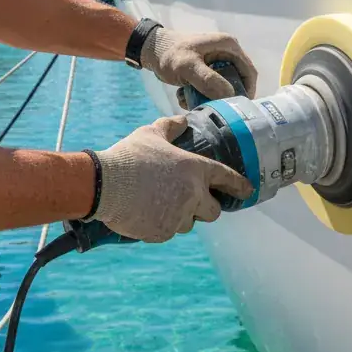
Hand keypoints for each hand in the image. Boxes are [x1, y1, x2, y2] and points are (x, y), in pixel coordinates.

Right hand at [92, 116, 252, 242]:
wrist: (104, 184)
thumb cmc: (129, 156)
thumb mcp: (150, 134)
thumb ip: (171, 127)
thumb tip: (182, 119)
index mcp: (195, 169)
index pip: (227, 179)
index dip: (240, 186)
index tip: (247, 191)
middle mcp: (193, 194)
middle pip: (214, 211)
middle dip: (205, 208)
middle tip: (188, 201)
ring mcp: (180, 216)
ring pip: (189, 223)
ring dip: (180, 217)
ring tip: (158, 204)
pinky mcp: (164, 232)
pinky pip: (168, 232)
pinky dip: (161, 225)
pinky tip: (145, 213)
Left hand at [140, 28, 258, 104]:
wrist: (149, 50)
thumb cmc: (169, 53)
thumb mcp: (188, 67)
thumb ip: (208, 80)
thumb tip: (230, 95)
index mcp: (229, 46)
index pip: (249, 73)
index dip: (247, 92)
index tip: (238, 110)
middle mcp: (227, 53)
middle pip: (237, 83)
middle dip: (224, 98)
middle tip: (213, 110)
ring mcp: (217, 63)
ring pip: (223, 88)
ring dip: (209, 99)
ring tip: (192, 102)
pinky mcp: (207, 72)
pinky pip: (211, 89)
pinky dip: (200, 96)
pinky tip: (185, 97)